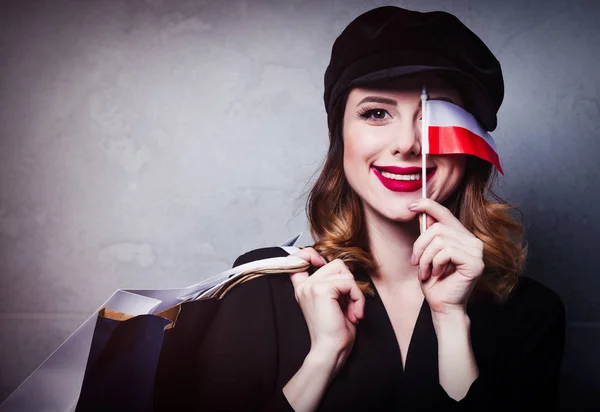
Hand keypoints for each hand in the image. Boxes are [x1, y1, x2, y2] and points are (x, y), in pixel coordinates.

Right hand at [289, 248, 364, 372]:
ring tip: (351, 310)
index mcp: (303, 287)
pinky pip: (349, 283)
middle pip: (335, 263)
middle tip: (348, 304)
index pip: (300, 257)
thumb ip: (333, 283)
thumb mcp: (333, 301)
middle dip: (349, 283)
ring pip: (343, 270)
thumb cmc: (335, 331)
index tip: (323, 265)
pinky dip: (357, 298)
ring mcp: (311, 286)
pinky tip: (353, 314)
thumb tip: (346, 267)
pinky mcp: (321, 290)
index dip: (312, 254)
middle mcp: (304, 285)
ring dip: (354, 291)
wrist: (330, 350)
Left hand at [408, 198, 484, 314]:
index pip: (445, 213)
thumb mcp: (426, 253)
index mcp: (461, 236)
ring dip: (426, 258)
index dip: (428, 205)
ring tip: (425, 271)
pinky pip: (447, 251)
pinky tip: (436, 273)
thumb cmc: (434, 281)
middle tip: (416, 262)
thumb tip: (422, 212)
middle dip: (420, 246)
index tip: (411, 205)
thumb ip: (429, 234)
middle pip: (437, 228)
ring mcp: (477, 251)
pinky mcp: (475, 262)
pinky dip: (435, 263)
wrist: (442, 305)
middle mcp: (472, 241)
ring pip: (439, 240)